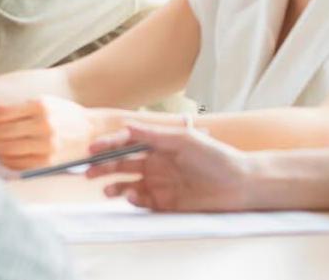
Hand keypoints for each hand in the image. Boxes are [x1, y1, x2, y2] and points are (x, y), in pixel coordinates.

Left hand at [0, 95, 111, 171]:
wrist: (93, 132)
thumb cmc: (64, 115)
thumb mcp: (43, 102)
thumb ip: (17, 108)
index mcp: (40, 106)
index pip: (1, 112)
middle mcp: (43, 126)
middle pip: (2, 131)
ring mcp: (46, 146)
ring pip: (8, 149)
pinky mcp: (48, 163)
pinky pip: (19, 164)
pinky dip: (6, 160)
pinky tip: (1, 155)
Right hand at [93, 123, 255, 211]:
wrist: (242, 184)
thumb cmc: (216, 156)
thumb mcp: (184, 139)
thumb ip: (154, 134)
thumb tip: (126, 125)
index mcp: (157, 145)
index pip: (126, 142)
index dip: (108, 144)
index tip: (93, 149)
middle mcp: (155, 164)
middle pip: (121, 163)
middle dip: (102, 166)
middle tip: (87, 172)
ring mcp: (159, 184)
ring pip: (126, 184)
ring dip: (113, 185)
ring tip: (107, 190)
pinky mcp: (165, 203)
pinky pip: (142, 201)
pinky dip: (132, 199)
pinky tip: (132, 196)